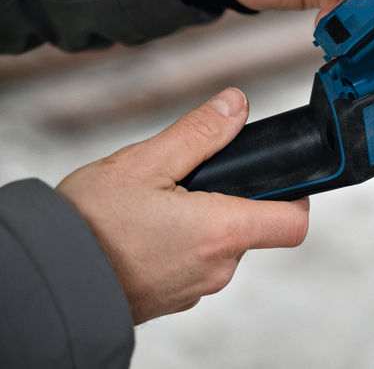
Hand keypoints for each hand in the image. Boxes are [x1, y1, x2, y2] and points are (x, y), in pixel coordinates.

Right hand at [57, 88, 308, 323]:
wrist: (48, 281)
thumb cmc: (89, 226)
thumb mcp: (145, 163)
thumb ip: (199, 133)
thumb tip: (236, 105)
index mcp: (221, 232)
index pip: (293, 222)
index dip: (296, 196)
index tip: (280, 176)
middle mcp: (217, 267)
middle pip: (253, 226)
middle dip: (230, 198)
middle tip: (189, 180)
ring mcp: (196, 287)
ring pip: (220, 244)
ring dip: (203, 221)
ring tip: (158, 204)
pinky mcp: (174, 298)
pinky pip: (194, 263)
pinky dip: (182, 243)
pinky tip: (146, 229)